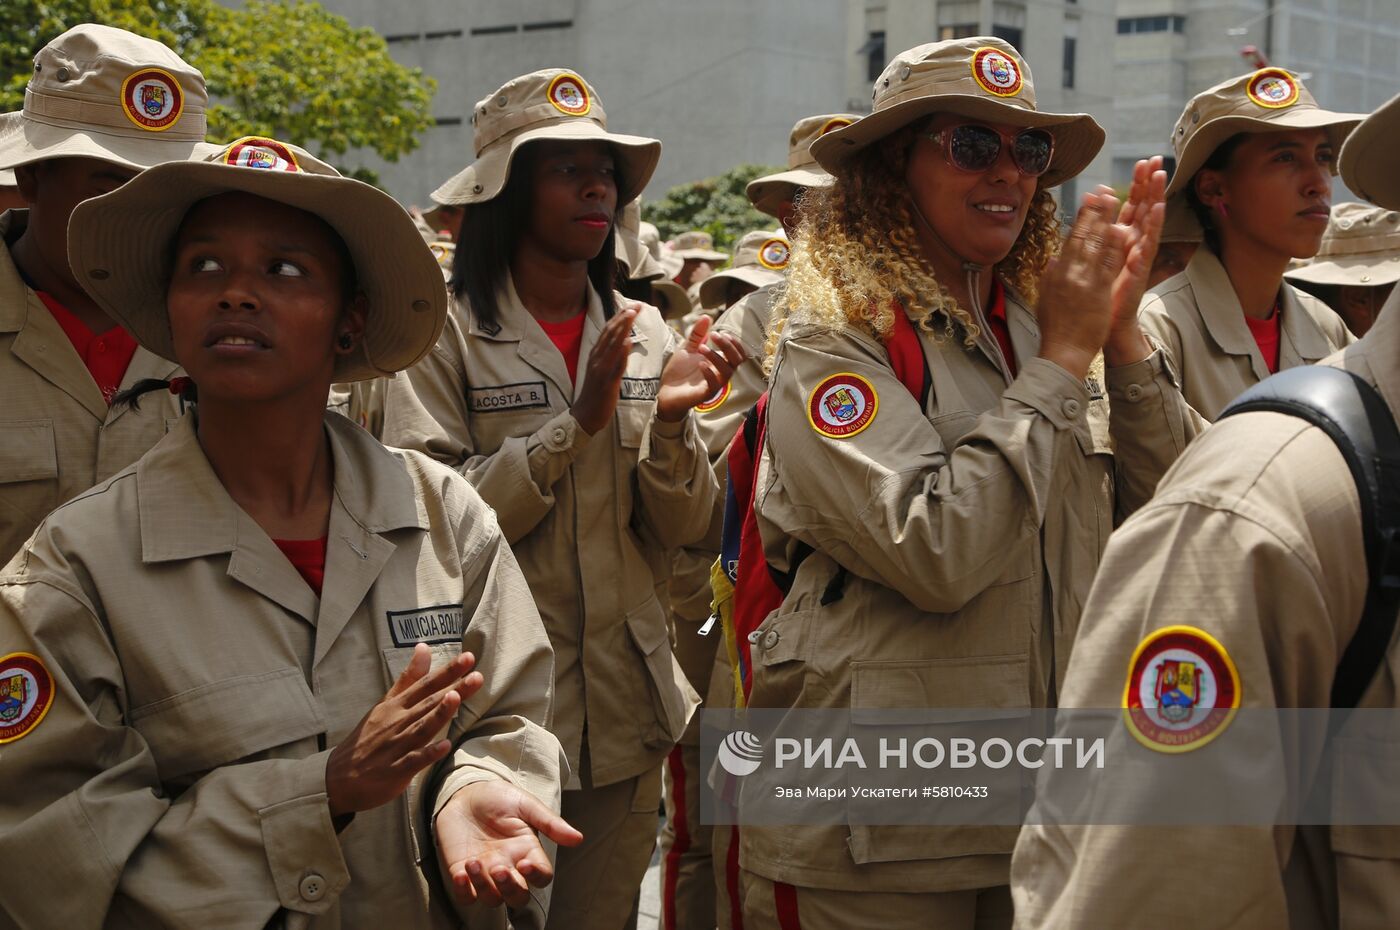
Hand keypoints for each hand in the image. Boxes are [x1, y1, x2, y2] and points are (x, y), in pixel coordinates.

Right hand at [326, 644, 481, 816]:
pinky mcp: (395, 771)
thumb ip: (408, 678)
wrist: (338, 777)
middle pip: (428, 703)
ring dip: (439, 714)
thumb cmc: (367, 738)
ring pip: (421, 728)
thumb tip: (424, 647)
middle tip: (476, 675)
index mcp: (396, 706)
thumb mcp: (386, 704)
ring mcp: (396, 747)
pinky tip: (445, 746)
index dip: (447, 671)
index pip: (425, 685)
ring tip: (456, 697)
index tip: (469, 658)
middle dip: (453, 688)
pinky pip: (413, 761)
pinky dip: (428, 753)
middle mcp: (397, 723)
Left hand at [436, 780, 584, 907]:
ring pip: (492, 899)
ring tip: (473, 862)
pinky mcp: (462, 875)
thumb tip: (578, 838)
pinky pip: (465, 897)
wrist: (464, 793)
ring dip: (483, 886)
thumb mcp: (525, 804)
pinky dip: (463, 892)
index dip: (536, 876)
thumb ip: (549, 823)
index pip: (542, 876)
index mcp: (528, 851)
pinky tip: (460, 874)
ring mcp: (486, 874)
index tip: (525, 863)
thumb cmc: (498, 798)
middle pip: (519, 897)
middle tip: (498, 869)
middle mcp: (510, 867)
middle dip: (510, 889)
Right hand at [571, 305, 637, 434]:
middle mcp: (596, 359)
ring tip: (632, 314)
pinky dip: (621, 353)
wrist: (585, 416)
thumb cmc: (595, 393)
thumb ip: (609, 355)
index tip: (633, 306)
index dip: (620, 317)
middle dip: (623, 318)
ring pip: (612, 345)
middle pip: (610, 334)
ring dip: (622, 328)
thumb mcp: (601, 369)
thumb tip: (621, 340)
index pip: (608, 331)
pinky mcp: (606, 383)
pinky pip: (615, 366)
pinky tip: (628, 342)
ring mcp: (600, 370)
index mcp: (595, 355)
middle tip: (636, 305)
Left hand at [655, 314, 747, 421]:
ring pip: (727, 371)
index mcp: (719, 362)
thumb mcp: (688, 348)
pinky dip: (709, 373)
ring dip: (716, 356)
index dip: (734, 343)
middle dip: (728, 346)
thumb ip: (697, 334)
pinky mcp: (705, 394)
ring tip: (701, 348)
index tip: (721, 333)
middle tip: (714, 335)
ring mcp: (714, 384)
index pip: (739, 353)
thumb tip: (707, 316)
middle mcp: (720, 373)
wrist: (665, 390)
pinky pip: (714, 384)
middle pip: (737, 360)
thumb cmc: (679, 371)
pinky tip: (700, 364)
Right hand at [1036, 190, 1130, 379]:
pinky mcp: (1098, 290)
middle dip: (1094, 211)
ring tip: (1114, 199)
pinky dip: (1115, 244)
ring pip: (1096, 244)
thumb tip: (1054, 260)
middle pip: (1084, 235)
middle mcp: (1069, 272)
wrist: (1063, 350)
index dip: (1081, 218)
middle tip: (1103, 190)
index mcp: (1058, 272)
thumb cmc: (1055, 328)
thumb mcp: (1046, 298)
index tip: (1088, 200)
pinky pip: (1108, 263)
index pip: (1071, 239)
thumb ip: (1051, 276)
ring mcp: (1084, 280)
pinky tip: (1122, 227)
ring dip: (1106, 219)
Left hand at [1104, 159, 1167, 364]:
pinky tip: (1157, 209)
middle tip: (1155, 160)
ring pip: (1149, 221)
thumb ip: (1096, 242)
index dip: (1136, 185)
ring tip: (1161, 175)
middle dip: (1149, 184)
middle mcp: (1133, 244)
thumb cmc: (1101, 295)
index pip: (1130, 206)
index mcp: (1121, 240)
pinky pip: (1147, 243)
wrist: (1105, 324)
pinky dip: (1152, 225)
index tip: (1141, 163)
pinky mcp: (1140, 268)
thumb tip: (1090, 224)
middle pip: (1142, 208)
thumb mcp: (1096, 262)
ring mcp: (1139, 255)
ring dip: (1155, 197)